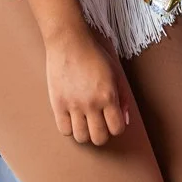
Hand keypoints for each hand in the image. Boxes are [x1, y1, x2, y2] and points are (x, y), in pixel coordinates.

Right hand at [44, 28, 129, 145]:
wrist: (69, 42)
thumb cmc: (94, 55)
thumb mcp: (115, 73)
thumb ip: (122, 98)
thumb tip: (124, 120)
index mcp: (108, 96)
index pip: (117, 129)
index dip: (116, 127)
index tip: (112, 119)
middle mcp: (91, 103)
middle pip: (99, 138)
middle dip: (102, 134)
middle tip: (99, 123)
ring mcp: (73, 105)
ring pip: (81, 137)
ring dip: (85, 133)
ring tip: (85, 121)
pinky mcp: (57, 104)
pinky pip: (64, 130)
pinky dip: (70, 128)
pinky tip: (72, 118)